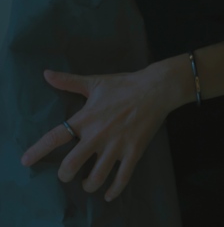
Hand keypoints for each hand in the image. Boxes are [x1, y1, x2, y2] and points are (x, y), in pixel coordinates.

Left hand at [21, 65, 175, 201]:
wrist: (155, 89)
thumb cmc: (124, 85)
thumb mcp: (95, 82)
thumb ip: (69, 82)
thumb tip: (46, 74)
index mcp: (86, 118)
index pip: (56, 137)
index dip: (38, 150)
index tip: (26, 160)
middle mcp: (98, 135)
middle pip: (71, 165)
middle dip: (65, 175)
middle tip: (67, 174)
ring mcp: (117, 145)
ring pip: (96, 178)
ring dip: (88, 185)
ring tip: (88, 182)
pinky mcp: (134, 151)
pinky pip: (122, 179)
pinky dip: (114, 190)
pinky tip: (109, 194)